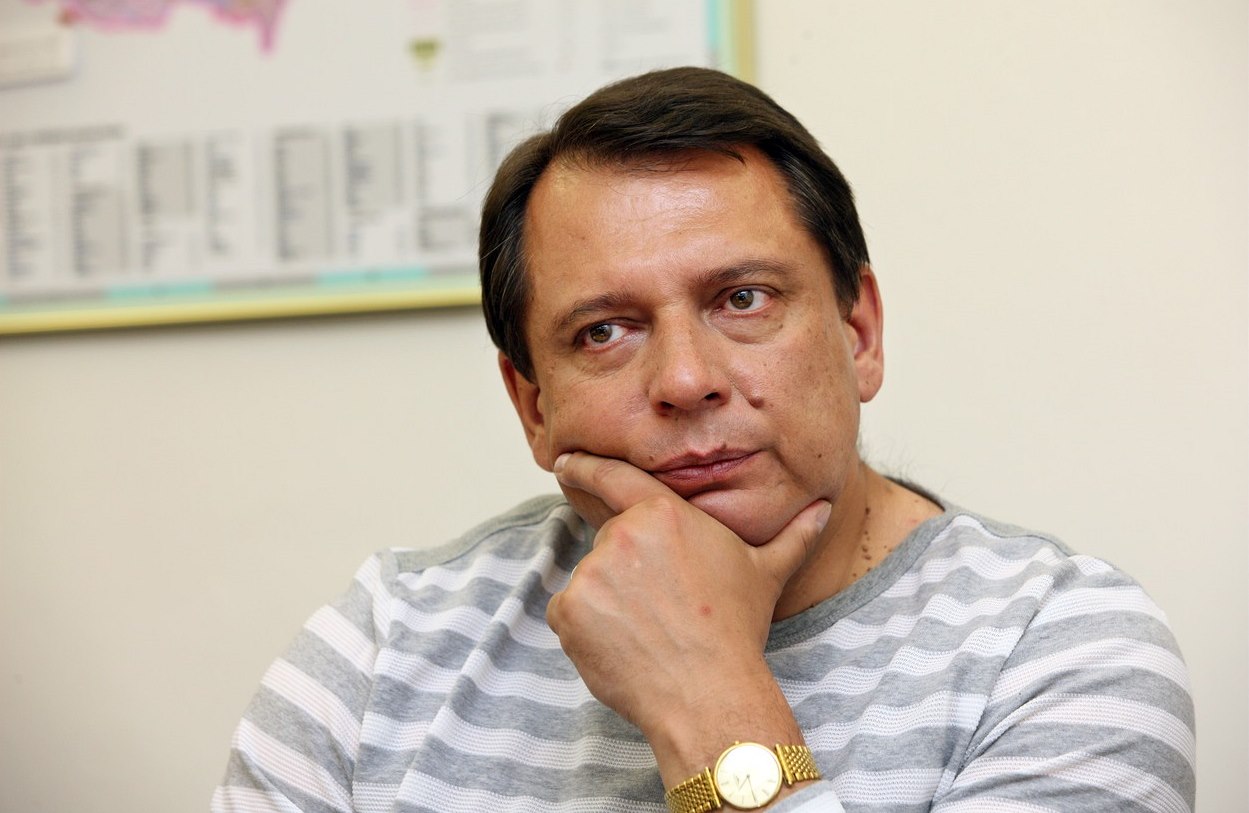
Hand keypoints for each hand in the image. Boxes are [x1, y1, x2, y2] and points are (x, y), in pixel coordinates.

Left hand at [546, 451, 830, 781]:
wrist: (709, 692)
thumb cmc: (737, 630)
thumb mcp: (766, 573)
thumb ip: (791, 535)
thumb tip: (823, 507)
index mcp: (664, 513)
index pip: (613, 478)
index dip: (584, 467)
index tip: (564, 460)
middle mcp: (623, 534)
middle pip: (609, 543)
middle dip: (626, 571)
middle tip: (656, 607)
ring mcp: (592, 571)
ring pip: (590, 581)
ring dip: (608, 602)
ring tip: (648, 631)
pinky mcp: (569, 610)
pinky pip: (569, 614)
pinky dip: (587, 630)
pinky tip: (624, 646)